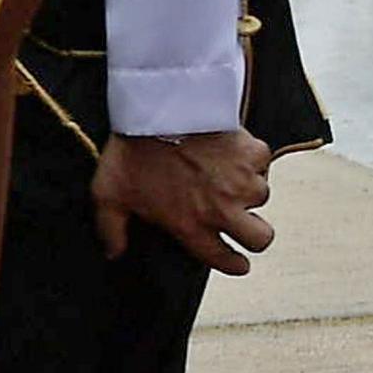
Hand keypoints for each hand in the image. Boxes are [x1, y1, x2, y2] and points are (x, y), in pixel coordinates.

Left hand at [90, 130, 273, 275]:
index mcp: (191, 225)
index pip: (223, 259)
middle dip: (255, 235)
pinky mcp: (251, 152)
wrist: (157, 109)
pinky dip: (253, 157)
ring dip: (250, 188)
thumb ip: (111, 229)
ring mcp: (241, 181)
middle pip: (260, 239)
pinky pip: (263, 160)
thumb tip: (113, 252)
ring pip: (262, 196)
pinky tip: (236, 151)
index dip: (234, 264)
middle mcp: (222, 210)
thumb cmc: (132, 151)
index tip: (239, 262)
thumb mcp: (109, 194)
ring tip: (231, 176)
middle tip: (243, 222)